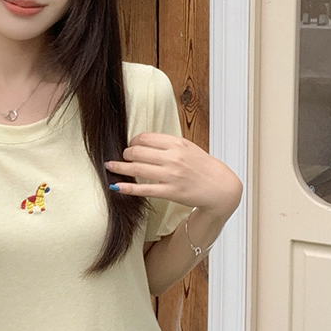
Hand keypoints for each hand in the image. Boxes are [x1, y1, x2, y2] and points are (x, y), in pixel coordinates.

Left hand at [106, 132, 241, 216]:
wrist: (220, 187)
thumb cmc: (203, 167)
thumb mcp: (188, 148)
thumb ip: (168, 144)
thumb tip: (144, 142)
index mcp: (177, 144)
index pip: (145, 138)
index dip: (133, 141)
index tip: (131, 146)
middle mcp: (173, 158)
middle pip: (137, 152)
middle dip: (126, 154)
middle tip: (123, 158)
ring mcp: (171, 176)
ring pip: (137, 169)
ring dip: (119, 168)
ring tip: (110, 167)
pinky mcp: (170, 192)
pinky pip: (143, 189)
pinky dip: (127, 188)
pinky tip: (116, 187)